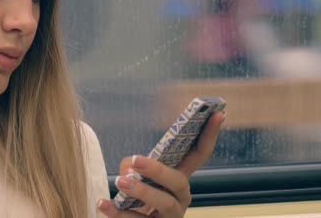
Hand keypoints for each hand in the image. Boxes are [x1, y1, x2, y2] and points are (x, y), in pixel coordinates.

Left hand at [97, 110, 225, 217]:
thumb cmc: (136, 196)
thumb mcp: (135, 176)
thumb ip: (131, 166)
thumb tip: (129, 171)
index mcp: (179, 179)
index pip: (199, 154)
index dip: (209, 134)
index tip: (217, 112)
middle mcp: (180, 198)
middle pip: (179, 182)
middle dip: (159, 170)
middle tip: (136, 160)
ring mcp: (170, 217)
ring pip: (163, 204)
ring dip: (142, 191)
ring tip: (121, 182)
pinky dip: (117, 212)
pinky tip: (102, 203)